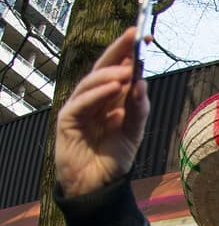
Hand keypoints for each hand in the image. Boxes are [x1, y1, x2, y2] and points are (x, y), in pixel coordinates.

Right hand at [54, 28, 149, 197]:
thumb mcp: (134, 132)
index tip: (143, 38)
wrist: (99, 187)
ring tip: (127, 70)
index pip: (118, 71)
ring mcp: (79, 109)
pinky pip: (81, 103)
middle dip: (117, 52)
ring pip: (91, 84)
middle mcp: (94, 100)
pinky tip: (112, 88)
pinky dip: (97, 94)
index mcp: (110, 100)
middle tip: (132, 37)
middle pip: (103, 69)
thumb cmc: (114, 159)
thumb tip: (141, 82)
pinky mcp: (68, 121)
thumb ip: (138, 109)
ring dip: (108, 75)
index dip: (128, 53)